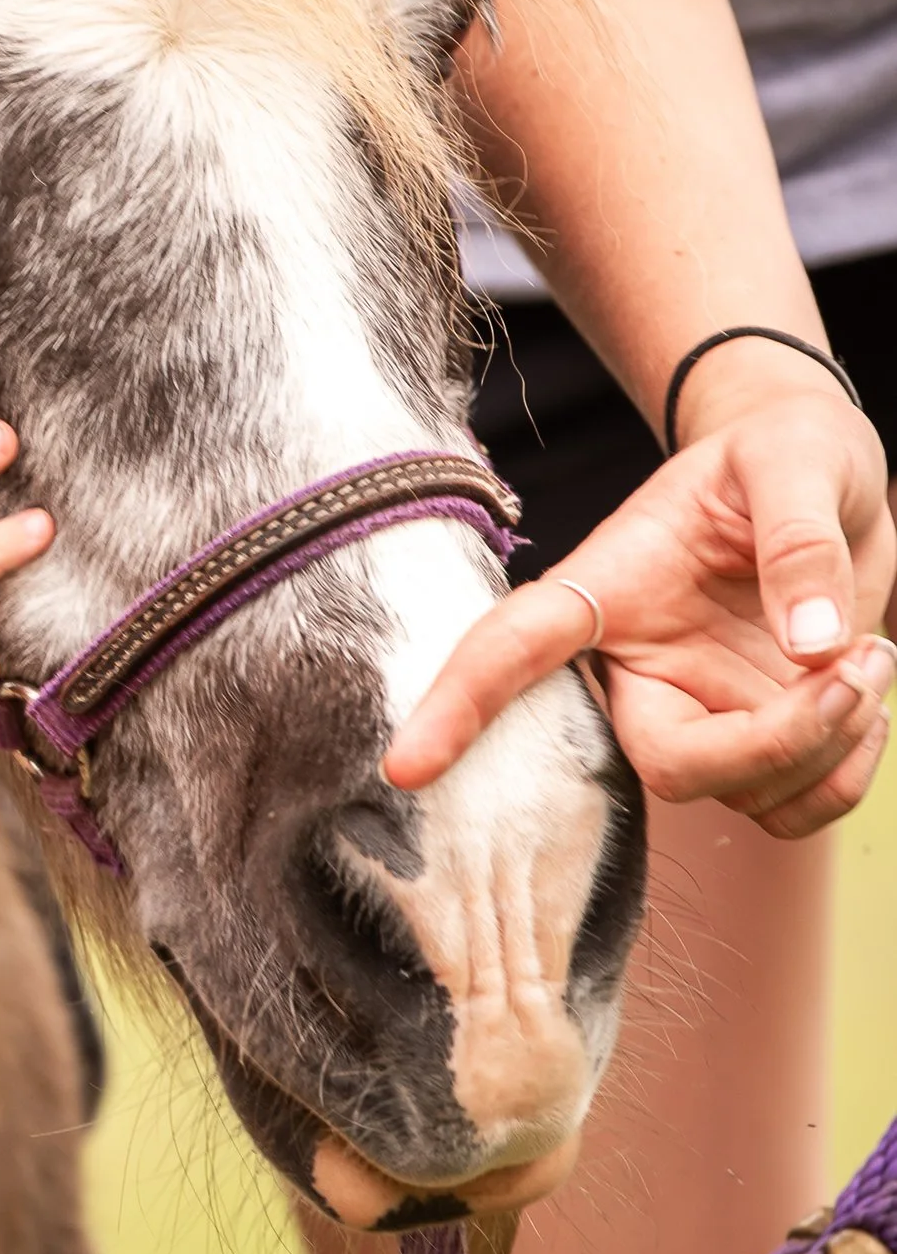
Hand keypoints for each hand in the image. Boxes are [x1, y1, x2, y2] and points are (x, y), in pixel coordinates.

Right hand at [387, 366, 895, 838]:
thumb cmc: (784, 448)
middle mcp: (641, 666)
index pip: (515, 649)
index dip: (460, 705)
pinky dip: (851, 767)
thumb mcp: (797, 458)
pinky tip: (866, 690)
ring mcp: (699, 710)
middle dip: (773, 744)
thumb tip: (816, 644)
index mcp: (612, 588)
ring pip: (747, 796)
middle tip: (861, 668)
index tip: (405, 765)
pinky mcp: (753, 738)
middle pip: (668, 762)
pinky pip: (798, 806)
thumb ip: (800, 543)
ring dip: (833, 748)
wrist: (824, 473)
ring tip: (874, 656)